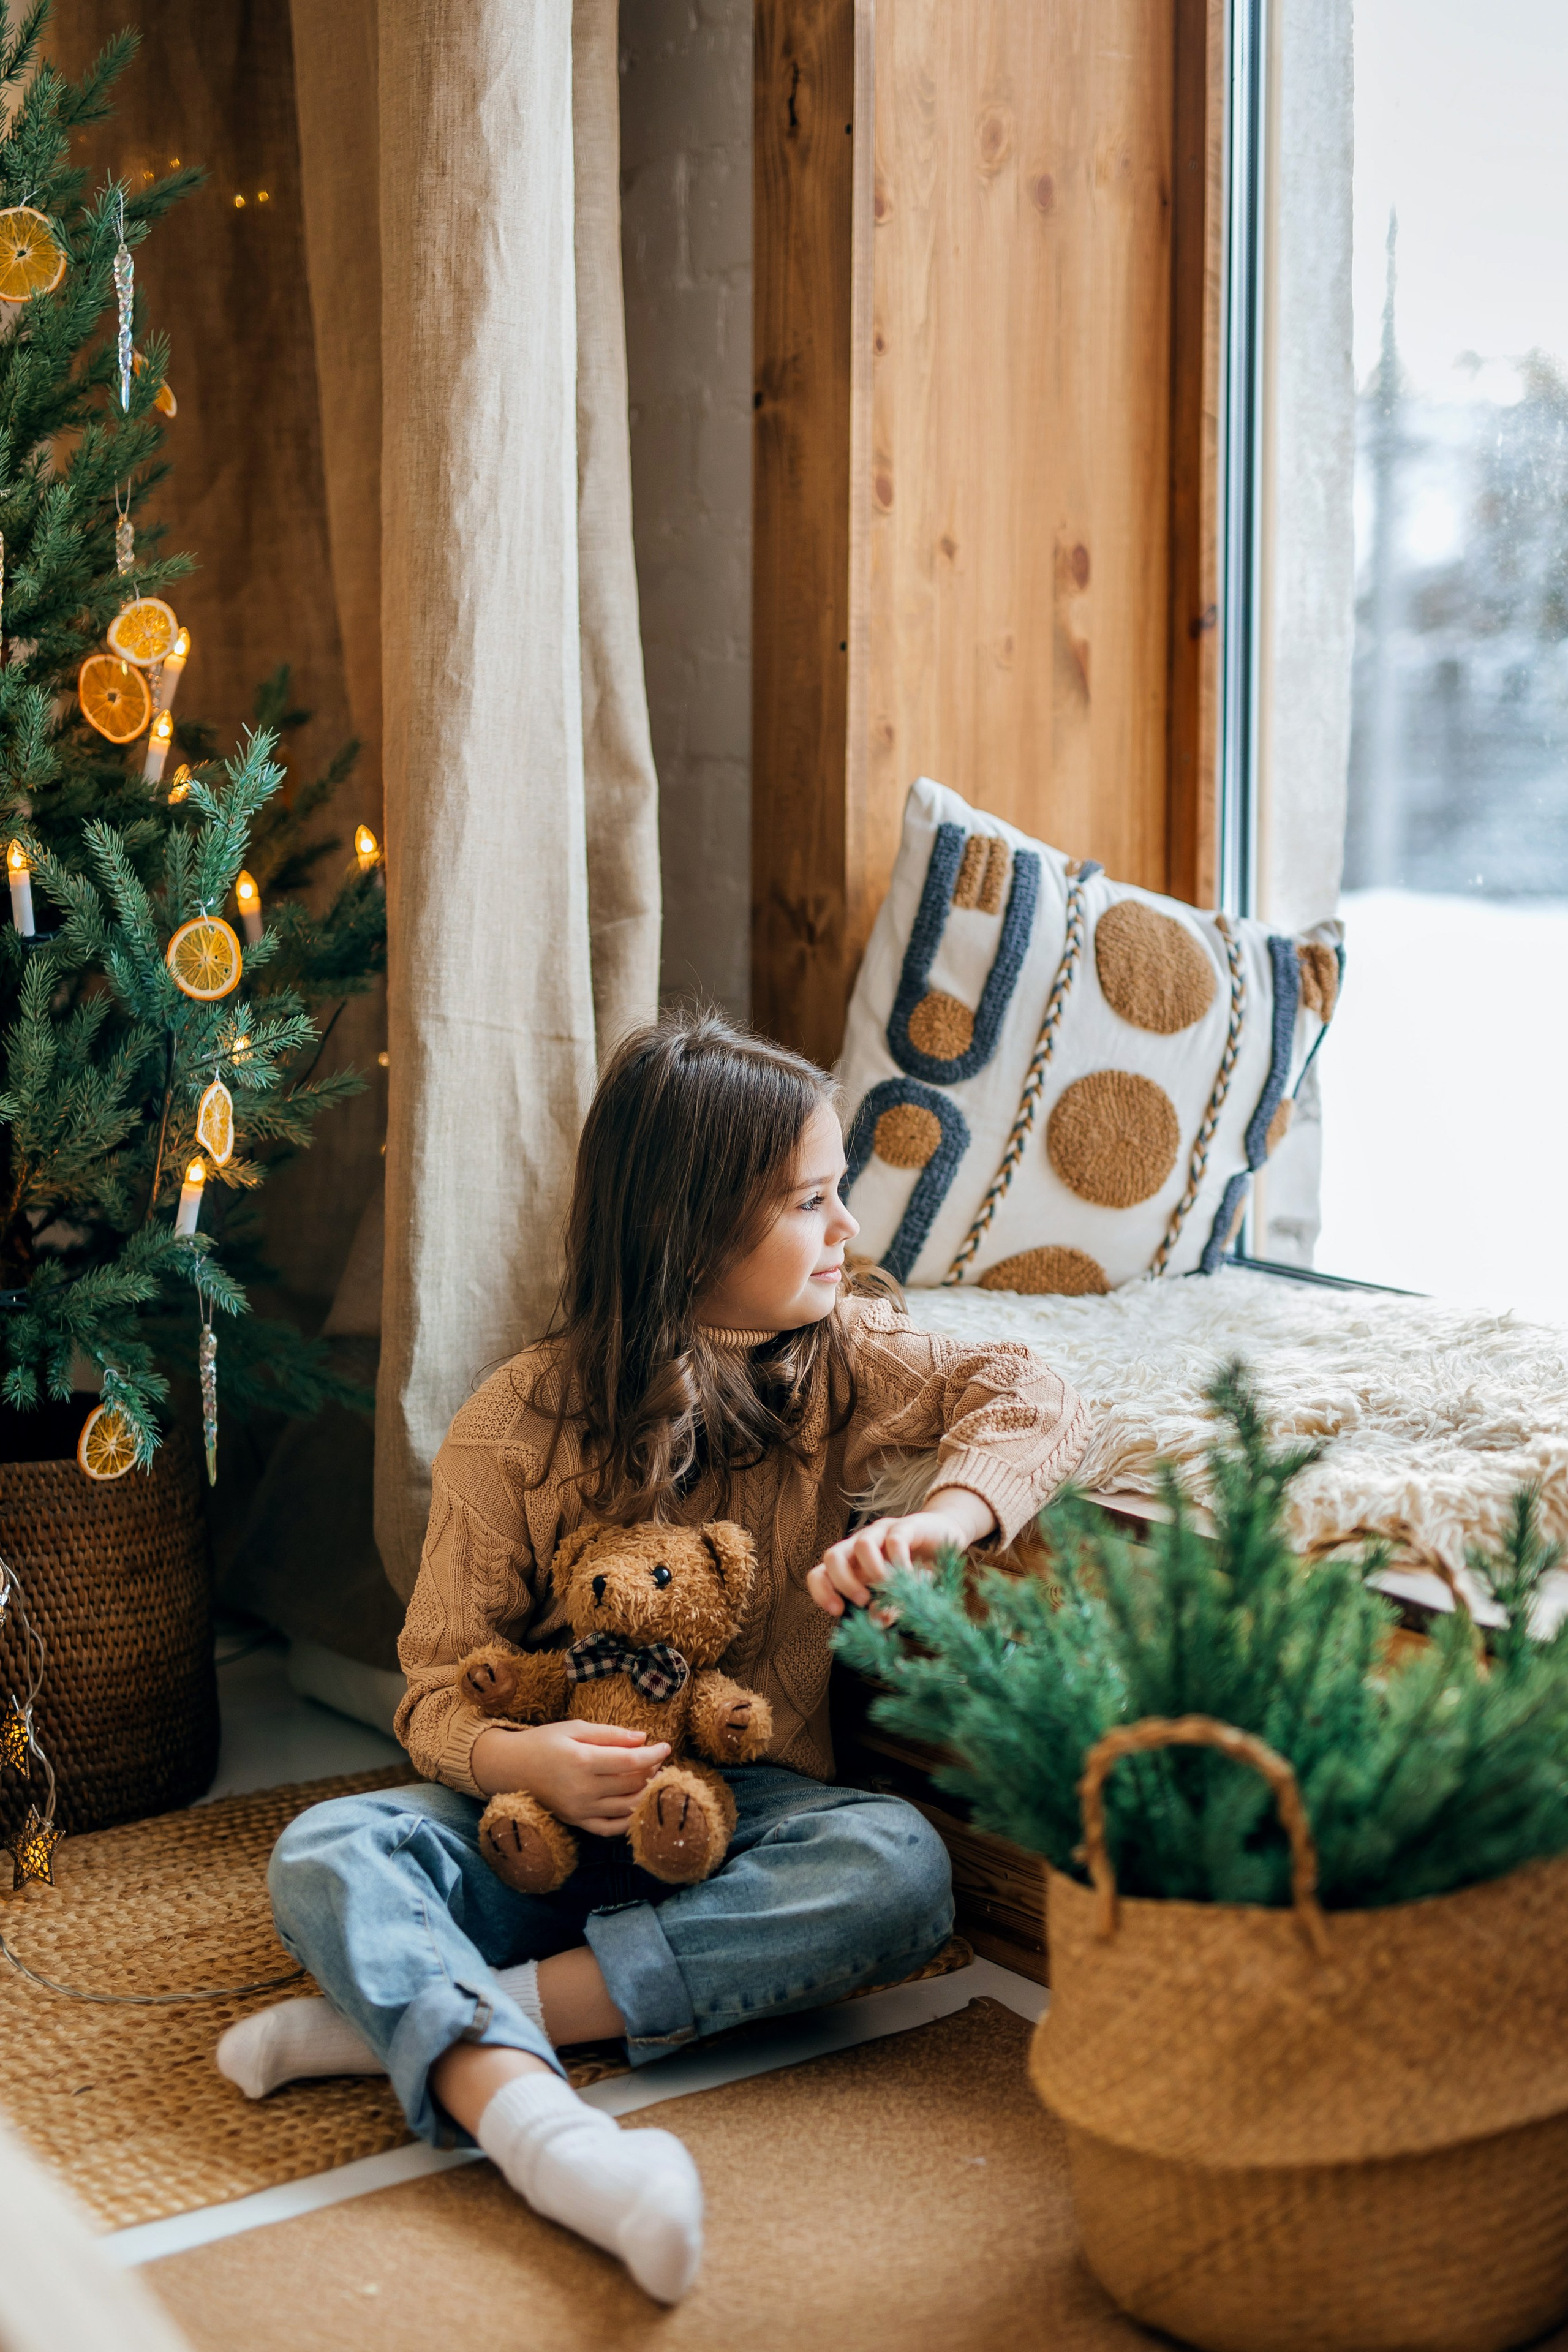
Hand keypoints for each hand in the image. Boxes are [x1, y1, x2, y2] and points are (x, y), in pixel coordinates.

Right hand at [471, 1720, 669, 1834]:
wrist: (510, 1768)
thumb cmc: (543, 1742)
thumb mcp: (575, 1728)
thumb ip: (610, 1734)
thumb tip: (643, 1738)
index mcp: (582, 1761)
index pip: (630, 1761)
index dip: (653, 1755)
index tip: (666, 1746)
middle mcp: (582, 1790)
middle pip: (632, 1784)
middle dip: (652, 1771)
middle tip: (658, 1759)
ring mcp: (579, 1810)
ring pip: (626, 1807)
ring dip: (646, 1793)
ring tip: (652, 1779)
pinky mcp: (576, 1822)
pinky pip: (610, 1828)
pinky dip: (629, 1819)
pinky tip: (638, 1805)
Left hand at [807, 1486, 996, 1618]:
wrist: (948, 1539)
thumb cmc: (918, 1569)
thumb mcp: (901, 1594)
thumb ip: (887, 1608)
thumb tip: (877, 1621)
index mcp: (852, 1563)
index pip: (820, 1573)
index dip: (822, 1592)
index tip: (838, 1611)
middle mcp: (861, 1545)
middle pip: (832, 1556)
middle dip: (843, 1582)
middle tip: (863, 1601)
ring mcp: (882, 1532)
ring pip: (862, 1545)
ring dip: (873, 1572)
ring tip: (887, 1588)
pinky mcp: (907, 1526)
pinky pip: (895, 1540)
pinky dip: (900, 1562)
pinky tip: (910, 1579)